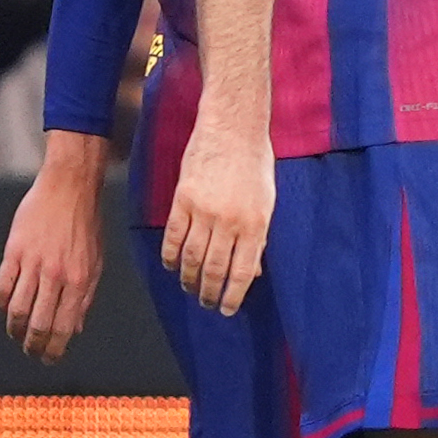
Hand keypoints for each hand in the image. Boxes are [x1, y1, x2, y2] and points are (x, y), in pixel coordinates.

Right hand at [0, 130, 107, 360]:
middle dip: (33, 345)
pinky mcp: (14, 251)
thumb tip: (74, 329)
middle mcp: (56, 275)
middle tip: (30, 353)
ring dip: (14, 328)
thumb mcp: (96, 262)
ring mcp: (33, 263)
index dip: (54, 348)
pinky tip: (4, 308)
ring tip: (16, 334)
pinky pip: (2, 286)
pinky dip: (1, 303)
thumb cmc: (86, 226)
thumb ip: (85, 297)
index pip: (64, 325)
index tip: (49, 359)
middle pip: (38, 323)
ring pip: (17, 309)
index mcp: (80, 280)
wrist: (69, 189)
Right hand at [163, 123, 276, 314]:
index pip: (243, 271)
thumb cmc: (255, 164)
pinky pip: (173, 236)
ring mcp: (204, 211)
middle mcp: (230, 222)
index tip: (226, 308)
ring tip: (189, 287)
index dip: (233, 295)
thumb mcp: (267, 201)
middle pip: (214, 268)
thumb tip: (252, 270)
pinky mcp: (183, 200)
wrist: (233, 129)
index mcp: (256, 224)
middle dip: (208, 291)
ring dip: (188, 278)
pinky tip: (171, 265)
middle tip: (205, 302)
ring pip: (190, 256)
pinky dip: (170, 255)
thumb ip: (258, 236)